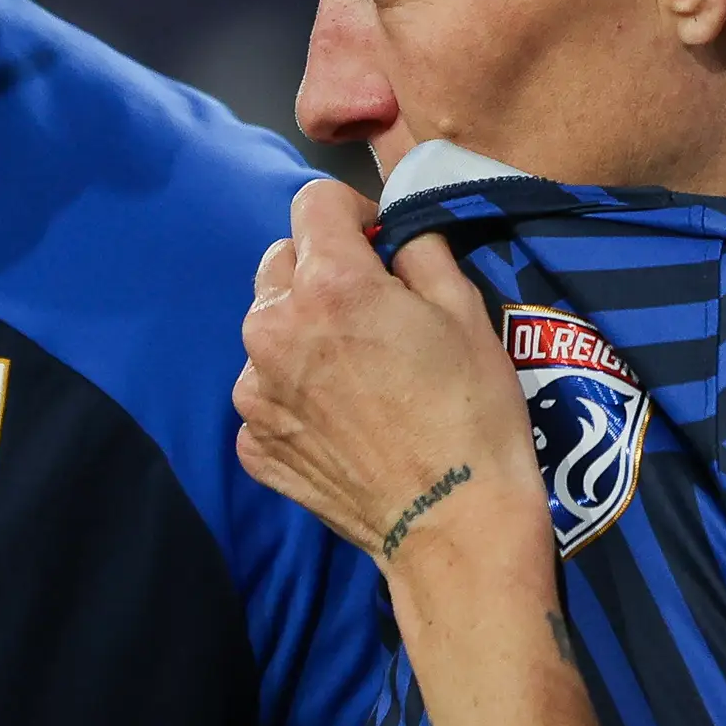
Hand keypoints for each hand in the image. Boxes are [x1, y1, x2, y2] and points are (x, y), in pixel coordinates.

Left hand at [233, 179, 546, 588]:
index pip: (313, 201)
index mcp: (327, 284)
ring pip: (268, 332)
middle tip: (371, 311)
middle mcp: (272, 330)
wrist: (453, 524)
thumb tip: (394, 238)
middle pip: (280, 263)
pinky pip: (267, 395)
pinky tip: (344, 423)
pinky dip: (296, 397)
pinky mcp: (254, 444)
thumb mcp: (466, 309)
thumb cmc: (472, 412)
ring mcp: (255, 392)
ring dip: (303, 335)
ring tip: (357, 374)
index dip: (353, 213)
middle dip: (320, 271)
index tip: (379, 245)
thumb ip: (418, 251)